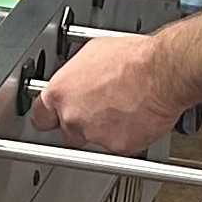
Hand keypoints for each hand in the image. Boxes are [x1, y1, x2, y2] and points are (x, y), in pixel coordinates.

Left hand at [31, 35, 184, 156]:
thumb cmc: (133, 59)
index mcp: (60, 92)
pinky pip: (118, 147)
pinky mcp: (117, 147)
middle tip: (100, 111)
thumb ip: (76, 75)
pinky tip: (137, 118)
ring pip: (94, 140)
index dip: (50, 117)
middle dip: (81, 125)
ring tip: (124, 109)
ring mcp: (93, 134)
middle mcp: (72, 116)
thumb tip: (78, 79)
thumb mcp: (92, 54)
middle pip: (67, 132)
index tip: (54, 119)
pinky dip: (127, 136)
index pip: (40, 116)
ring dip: (105, 130)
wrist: (161, 73)